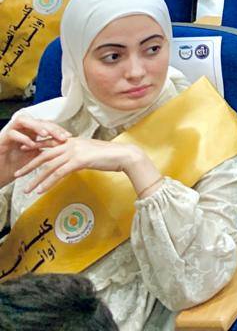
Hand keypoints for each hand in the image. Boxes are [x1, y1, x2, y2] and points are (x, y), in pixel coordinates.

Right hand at [0, 116, 69, 186]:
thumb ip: (48, 150)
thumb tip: (67, 147)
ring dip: (36, 126)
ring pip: (23, 120)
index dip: (57, 129)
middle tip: (61, 136)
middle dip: (51, 127)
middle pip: (37, 120)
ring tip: (46, 135)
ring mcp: (10, 132)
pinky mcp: (1, 139)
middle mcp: (20, 130)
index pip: (46, 124)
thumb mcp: (36, 157)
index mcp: (30, 132)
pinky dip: (23, 138)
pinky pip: (12, 133)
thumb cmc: (16, 166)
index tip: (68, 136)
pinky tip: (31, 145)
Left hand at [15, 138, 159, 196]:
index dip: (35, 150)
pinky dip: (48, 182)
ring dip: (36, 179)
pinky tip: (41, 189)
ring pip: (49, 166)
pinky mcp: (80, 160)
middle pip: (44, 155)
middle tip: (18, 174)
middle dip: (29, 166)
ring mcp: (75, 151)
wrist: (124, 155)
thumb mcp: (91, 153)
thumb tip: (72, 162)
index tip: (24, 156)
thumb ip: (79, 155)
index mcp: (73, 141)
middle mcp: (71, 144)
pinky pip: (59, 173)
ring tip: (26, 188)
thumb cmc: (112, 155)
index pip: (50, 145)